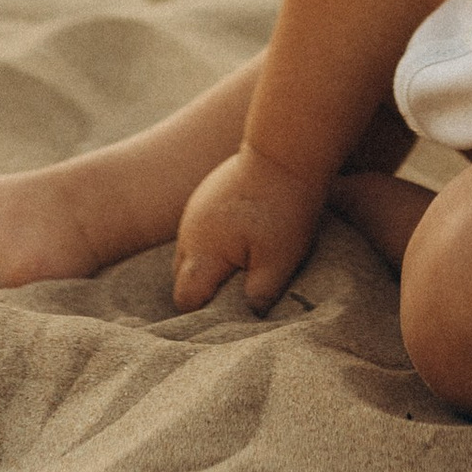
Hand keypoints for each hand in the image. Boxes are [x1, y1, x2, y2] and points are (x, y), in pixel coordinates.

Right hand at [170, 144, 328, 314]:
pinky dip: (213, 246)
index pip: (186, 298)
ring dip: (208, 267)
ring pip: (191, 254)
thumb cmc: (284, 209)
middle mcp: (190, 232)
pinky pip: (200, 233)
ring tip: (238, 271)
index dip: (201, 314)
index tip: (225, 318)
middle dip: (204, 292)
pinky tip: (239, 243)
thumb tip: (247, 319)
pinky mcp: (206, 197)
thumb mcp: (278, 261)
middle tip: (233, 298)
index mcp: (202, 251)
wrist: (287, 151)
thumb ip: (259, 295)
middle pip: (184, 278)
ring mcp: (195, 211)